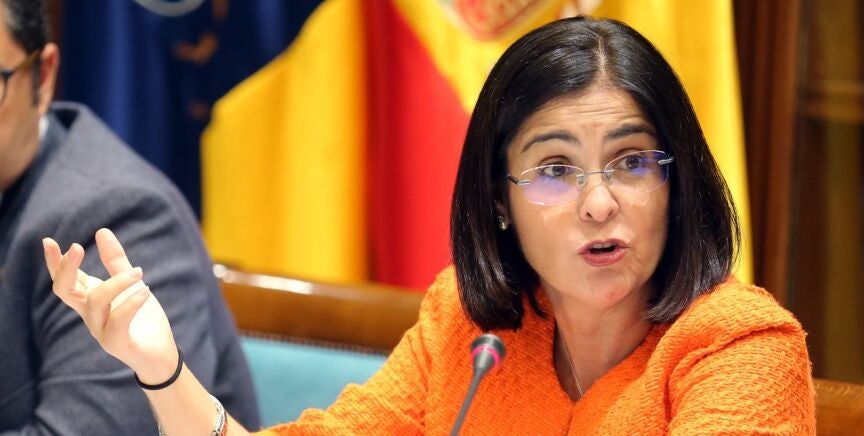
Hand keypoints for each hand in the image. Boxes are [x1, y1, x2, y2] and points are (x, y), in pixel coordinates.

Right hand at [43, 228, 179, 383]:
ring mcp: (100, 331)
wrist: (160, 355)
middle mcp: (90, 315)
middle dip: (66, 268)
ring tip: (139, 272)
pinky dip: (131, 303)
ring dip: (116, 282)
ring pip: (95, 301)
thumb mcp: (131, 285)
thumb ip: (116, 261)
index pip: (65, 280)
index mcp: (90, 300)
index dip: (55, 262)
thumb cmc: (143, 320)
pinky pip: (118, 321)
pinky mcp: (117, 344)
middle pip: (64, 291)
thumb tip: (101, 231)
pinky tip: (145, 291)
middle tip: (77, 247)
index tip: (49, 241)